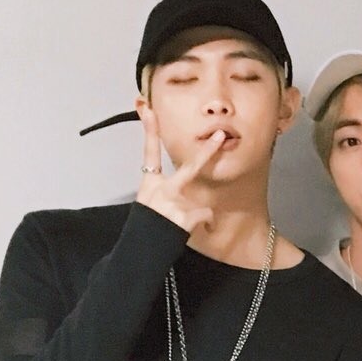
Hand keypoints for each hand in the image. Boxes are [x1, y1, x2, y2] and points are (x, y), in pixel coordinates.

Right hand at [135, 111, 224, 234]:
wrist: (140, 249)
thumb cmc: (146, 227)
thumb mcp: (147, 204)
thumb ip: (163, 192)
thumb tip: (181, 192)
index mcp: (149, 184)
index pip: (149, 152)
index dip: (149, 130)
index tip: (149, 110)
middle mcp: (162, 189)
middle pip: (190, 167)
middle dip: (208, 151)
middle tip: (221, 136)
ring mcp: (175, 202)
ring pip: (201, 202)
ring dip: (196, 214)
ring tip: (181, 225)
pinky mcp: (186, 216)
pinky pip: (206, 216)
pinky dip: (205, 224)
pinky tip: (193, 230)